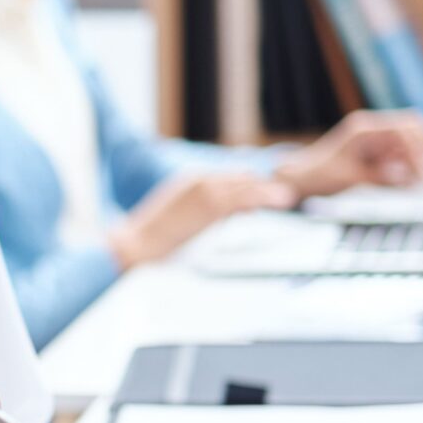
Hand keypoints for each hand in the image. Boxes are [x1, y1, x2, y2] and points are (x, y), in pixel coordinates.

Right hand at [109, 168, 296, 269]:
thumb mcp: (178, 220)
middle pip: (239, 178)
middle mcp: (198, 180)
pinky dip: (263, 198)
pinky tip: (279, 202)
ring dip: (268, 191)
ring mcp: (204, 191)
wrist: (134, 244)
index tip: (267, 189)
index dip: (248, 184)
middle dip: (261, 186)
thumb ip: (200, 215)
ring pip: (245, 187)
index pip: (227, 178)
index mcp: (189, 181)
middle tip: (284, 193)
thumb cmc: (151, 239)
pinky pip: (243, 198)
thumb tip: (220, 217)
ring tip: (288, 197)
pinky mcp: (209, 206)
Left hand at [276, 110, 422, 200]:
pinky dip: (408, 169)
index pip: (404, 127)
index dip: (418, 147)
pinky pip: (401, 157)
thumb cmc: (321, 175)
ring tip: (417, 182)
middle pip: (413, 128)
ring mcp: (376, 141)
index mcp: (364, 129)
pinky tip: (406, 184)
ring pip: (410, 144)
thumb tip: (404, 176)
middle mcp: (373, 130)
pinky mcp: (377, 154)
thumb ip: (377, 176)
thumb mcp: (349, 178)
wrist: (304, 178)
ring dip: (417, 161)